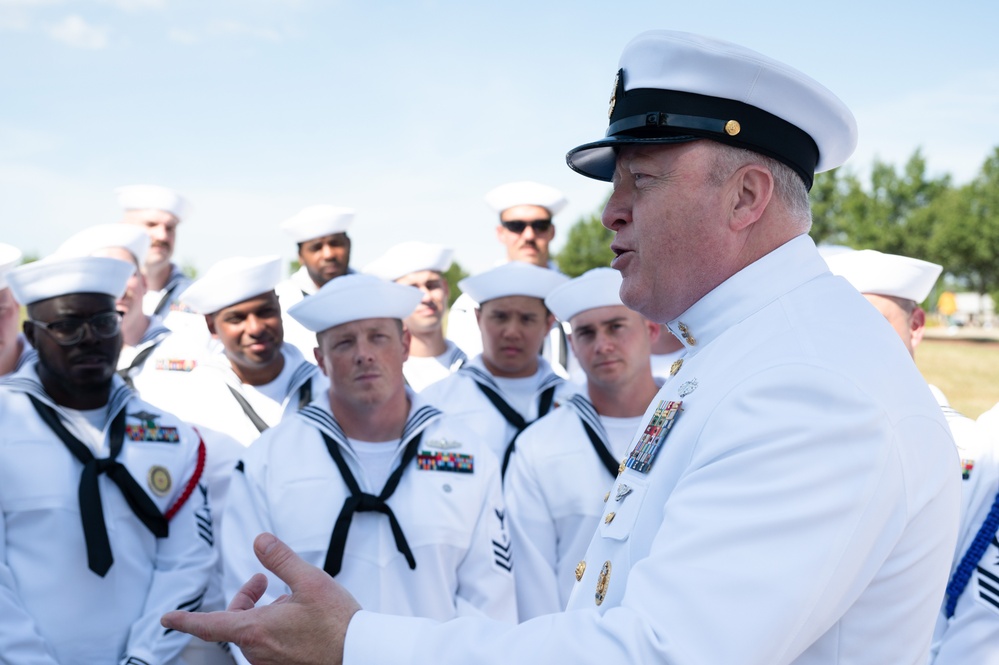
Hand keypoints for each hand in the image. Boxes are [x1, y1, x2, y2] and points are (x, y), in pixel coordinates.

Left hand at [161, 533, 360, 664]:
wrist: (359, 652)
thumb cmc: (337, 621)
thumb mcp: (309, 580)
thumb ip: (281, 559)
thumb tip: (260, 540)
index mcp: (256, 630)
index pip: (208, 625)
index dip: (184, 620)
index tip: (167, 618)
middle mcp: (257, 652)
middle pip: (233, 623)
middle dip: (243, 599)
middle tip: (263, 581)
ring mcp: (269, 663)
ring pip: (250, 635)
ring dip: (260, 614)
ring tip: (287, 600)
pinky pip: (266, 647)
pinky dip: (271, 629)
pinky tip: (295, 619)